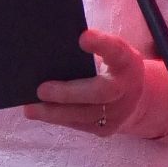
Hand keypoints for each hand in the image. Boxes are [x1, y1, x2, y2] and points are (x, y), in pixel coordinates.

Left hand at [25, 30, 146, 138]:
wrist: (136, 98)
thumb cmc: (113, 68)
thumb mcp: (111, 54)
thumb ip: (92, 51)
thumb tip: (53, 48)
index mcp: (127, 61)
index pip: (117, 50)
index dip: (102, 44)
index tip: (82, 37)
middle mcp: (127, 88)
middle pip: (100, 92)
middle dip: (68, 92)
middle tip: (41, 90)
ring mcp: (119, 113)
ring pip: (85, 115)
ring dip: (55, 112)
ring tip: (31, 108)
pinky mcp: (106, 129)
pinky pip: (79, 125)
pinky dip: (58, 118)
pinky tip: (40, 113)